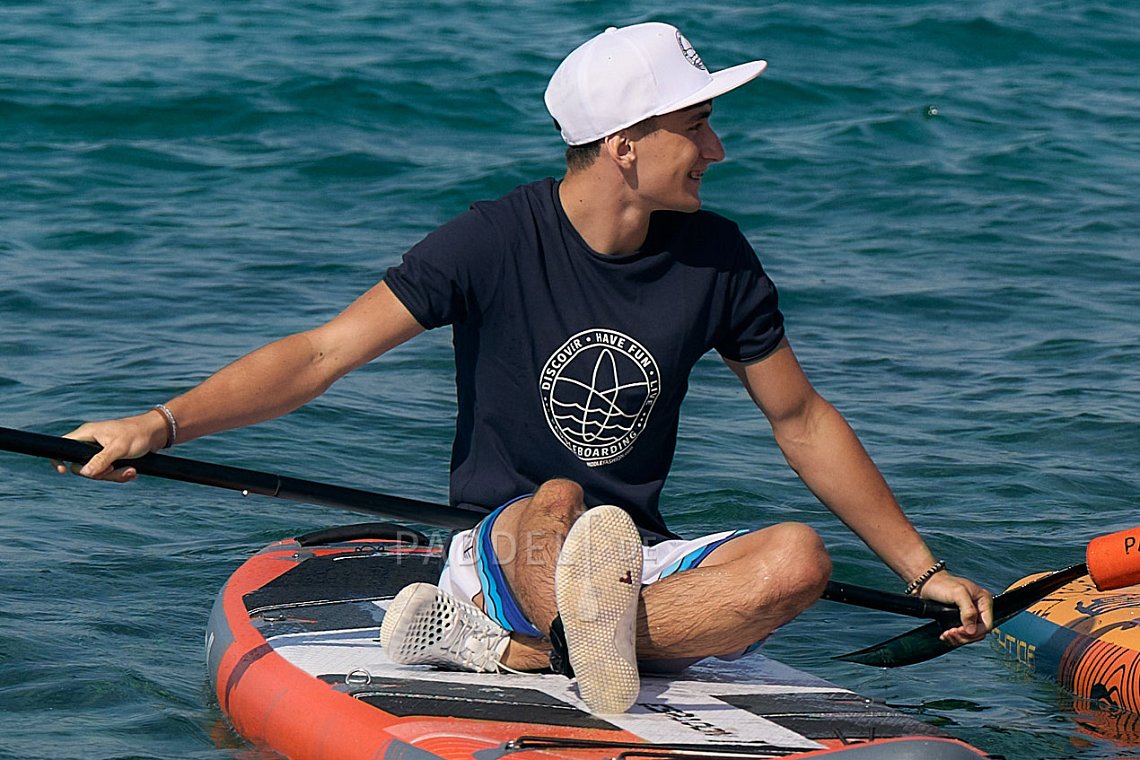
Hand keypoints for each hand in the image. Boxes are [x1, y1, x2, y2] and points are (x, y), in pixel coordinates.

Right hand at [52, 412, 167, 481]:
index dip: (58, 458)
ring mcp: (101, 452)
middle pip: (82, 467)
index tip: (63, 471)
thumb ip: (101, 460)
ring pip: (97, 472)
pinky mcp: (111, 459)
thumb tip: (84, 473)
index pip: (63, 445)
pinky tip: (133, 472)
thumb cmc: (138, 434)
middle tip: (115, 469)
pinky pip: (109, 473)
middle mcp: (91, 443)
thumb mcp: (119, 448)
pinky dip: (120, 474)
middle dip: (100, 474)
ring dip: (114, 475)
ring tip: (131, 471)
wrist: (157, 433)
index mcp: (88, 434)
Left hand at [920, 571, 993, 645]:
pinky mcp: (960, 619)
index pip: (986, 625)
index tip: (959, 631)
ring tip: (946, 634)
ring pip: (970, 634)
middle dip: (965, 636)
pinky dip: (954, 637)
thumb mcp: (958, 594)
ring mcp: (969, 614)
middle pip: (979, 632)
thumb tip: (972, 630)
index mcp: (984, 600)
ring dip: (958, 638)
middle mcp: (979, 608)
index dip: (974, 632)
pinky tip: (945, 634)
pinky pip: (961, 634)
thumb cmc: (942, 584)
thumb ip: (968, 611)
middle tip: (951, 633)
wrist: (927, 583)